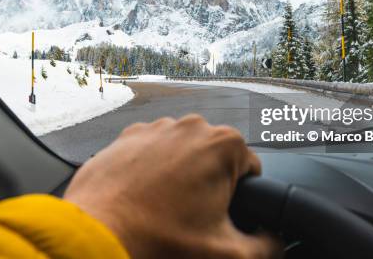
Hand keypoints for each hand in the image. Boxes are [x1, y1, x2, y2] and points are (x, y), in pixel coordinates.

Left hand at [64, 114, 282, 257]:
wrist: (98, 236)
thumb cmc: (158, 241)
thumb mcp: (229, 254)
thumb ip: (269, 246)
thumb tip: (274, 239)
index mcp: (224, 145)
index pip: (251, 168)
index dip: (243, 197)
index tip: (224, 214)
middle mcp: (191, 127)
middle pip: (216, 159)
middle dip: (210, 184)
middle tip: (192, 216)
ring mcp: (156, 128)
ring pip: (183, 153)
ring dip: (180, 176)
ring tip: (163, 208)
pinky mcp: (127, 136)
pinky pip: (152, 152)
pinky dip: (151, 170)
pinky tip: (142, 198)